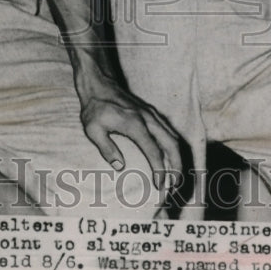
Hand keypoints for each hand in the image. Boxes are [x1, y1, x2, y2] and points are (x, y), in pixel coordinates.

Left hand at [76, 69, 182, 190]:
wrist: (99, 83)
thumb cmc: (94, 108)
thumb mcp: (93, 130)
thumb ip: (107, 149)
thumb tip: (120, 167)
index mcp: (135, 125)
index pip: (154, 151)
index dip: (159, 170)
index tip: (160, 185)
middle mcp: (148, 119)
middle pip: (172, 144)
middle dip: (177, 165)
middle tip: (175, 184)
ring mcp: (152, 114)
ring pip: (173, 136)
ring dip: (177, 156)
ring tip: (175, 174)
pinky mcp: (151, 112)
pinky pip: (168, 130)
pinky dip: (173, 145)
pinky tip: (170, 155)